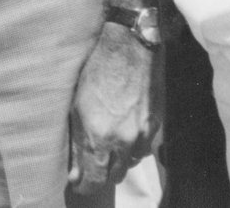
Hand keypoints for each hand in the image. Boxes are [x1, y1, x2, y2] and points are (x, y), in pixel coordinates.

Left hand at [68, 22, 155, 193]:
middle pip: (112, 177)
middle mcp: (122, 141)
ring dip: (118, 159)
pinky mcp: (155, 126)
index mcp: (98, 136)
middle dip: (100, 173)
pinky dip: (132, 146)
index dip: (83, 184)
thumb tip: (74, 172)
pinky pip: (143, 149)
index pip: (92, 180)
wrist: (129, 45)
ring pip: (129, 164)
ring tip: (107, 141)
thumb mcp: (76, 104)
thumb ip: (76, 141)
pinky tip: (123, 130)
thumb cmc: (96, 69)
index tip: (77, 179)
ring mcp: (142, 135)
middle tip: (91, 161)